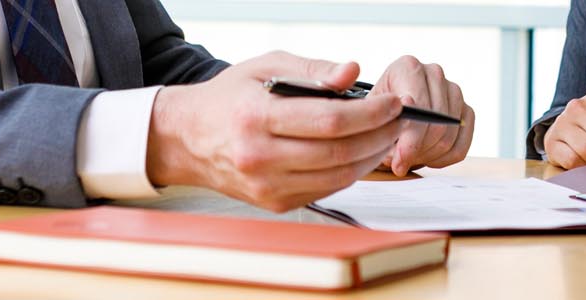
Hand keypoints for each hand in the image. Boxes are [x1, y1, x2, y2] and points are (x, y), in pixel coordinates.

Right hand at [145, 51, 405, 211]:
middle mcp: (260, 157)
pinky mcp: (274, 203)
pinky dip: (349, 172)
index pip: (330, 121)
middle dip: (379, 136)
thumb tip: (353, 73)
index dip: (370, 113)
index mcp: (256, 117)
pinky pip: (326, 190)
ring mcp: (266, 186)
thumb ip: (313, 70)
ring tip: (385, 136)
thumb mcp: (265, 67)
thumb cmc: (229, 98)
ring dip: (371, 157)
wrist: (187, 139)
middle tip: (398, 120)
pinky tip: (360, 153)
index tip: (393, 103)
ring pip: (338, 177)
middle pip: (339, 152)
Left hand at [371, 56, 474, 175]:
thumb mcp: (370, 117)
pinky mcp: (466, 110)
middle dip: (418, 152)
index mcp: (408, 67)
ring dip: (429, 156)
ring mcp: (453, 91)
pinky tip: (427, 158)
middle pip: (437, 126)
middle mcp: (434, 73)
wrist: (388, 108)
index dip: (410, 141)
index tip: (398, 163)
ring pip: (448, 138)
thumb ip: (382, 131)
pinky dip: (444, 159)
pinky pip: (461, 145)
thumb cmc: (377, 112)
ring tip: (410, 159)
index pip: (420, 108)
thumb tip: (399, 154)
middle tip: (401, 164)